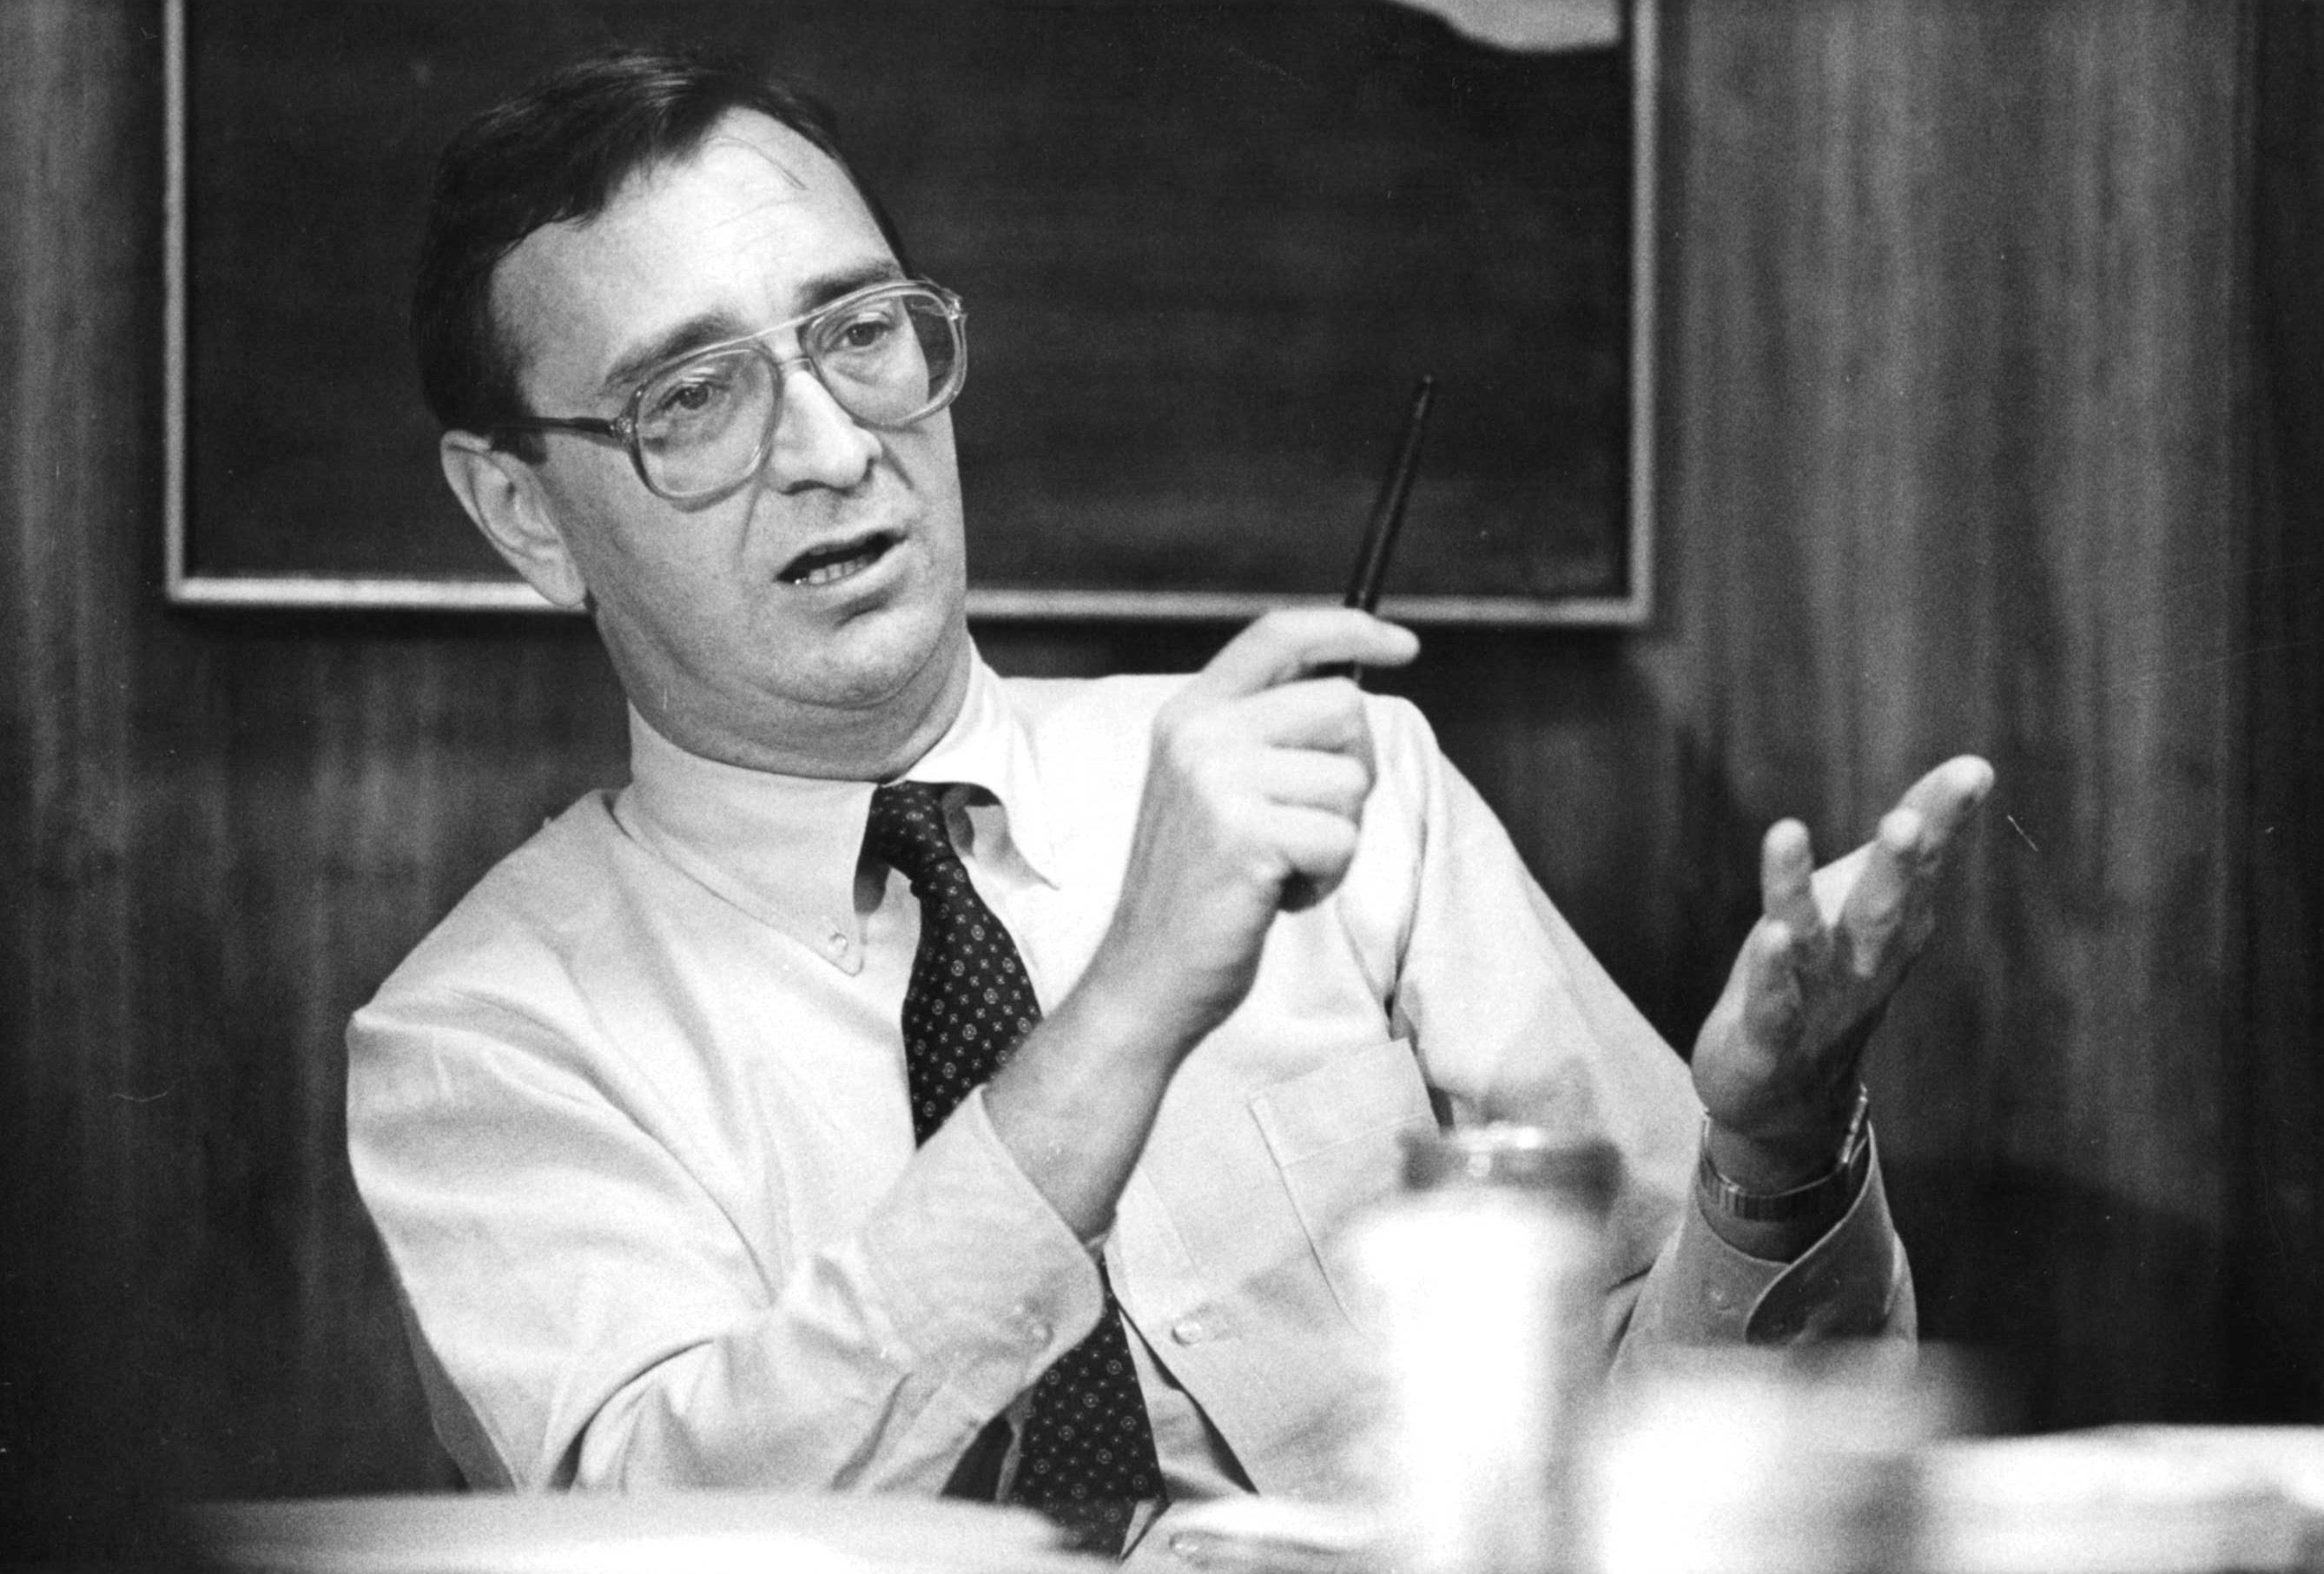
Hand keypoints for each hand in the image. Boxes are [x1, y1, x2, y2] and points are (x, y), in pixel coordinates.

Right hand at [1077, 607, 1419, 1059]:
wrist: (1146, 975)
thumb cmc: (1198, 889)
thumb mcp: (1213, 788)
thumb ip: (1262, 735)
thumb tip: (1351, 694)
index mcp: (1189, 713)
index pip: (1279, 634)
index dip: (1350, 630)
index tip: (1404, 644)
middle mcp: (1198, 733)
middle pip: (1342, 705)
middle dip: (1352, 771)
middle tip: (1307, 822)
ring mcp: (1217, 780)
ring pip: (1351, 781)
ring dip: (1336, 837)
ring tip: (1279, 865)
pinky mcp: (1245, 834)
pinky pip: (1340, 839)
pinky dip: (1325, 879)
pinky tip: (1276, 895)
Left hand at [1691, 754, 1994, 1187]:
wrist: (1787, 1101)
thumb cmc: (1825, 984)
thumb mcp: (1861, 909)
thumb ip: (1900, 853)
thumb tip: (1961, 776)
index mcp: (1891, 926)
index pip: (1921, 865)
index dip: (1943, 817)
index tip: (1973, 771)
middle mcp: (1863, 962)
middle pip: (1883, 905)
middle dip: (1896, 864)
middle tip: (1907, 819)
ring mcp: (1818, 1001)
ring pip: (1815, 943)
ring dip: (1801, 890)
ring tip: (1786, 832)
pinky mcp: (1770, 1037)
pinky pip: (1772, 1002)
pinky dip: (1769, 971)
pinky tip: (1767, 935)